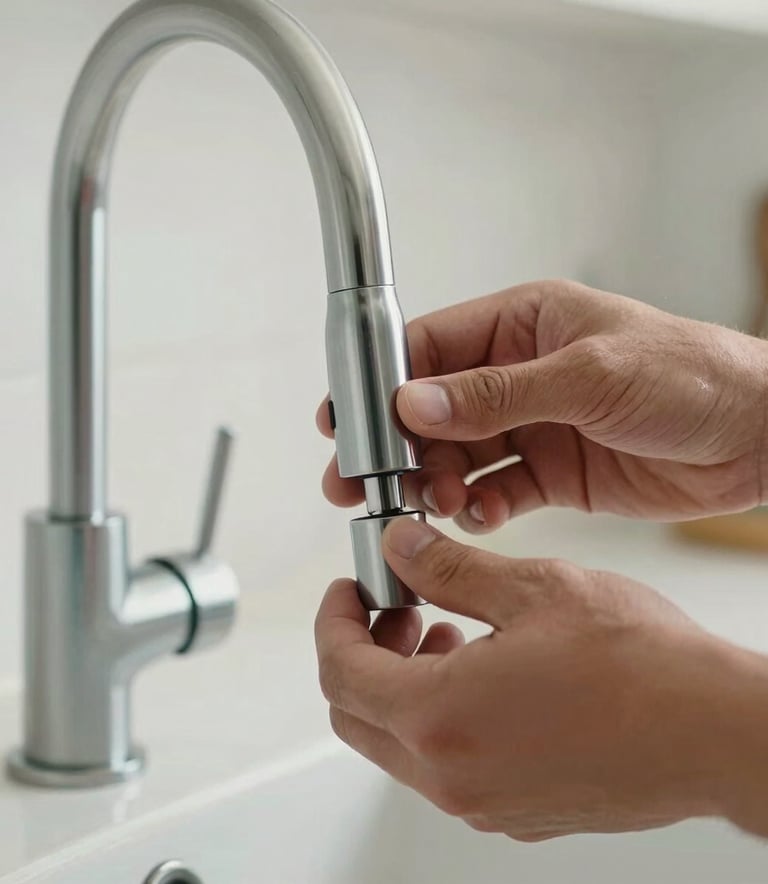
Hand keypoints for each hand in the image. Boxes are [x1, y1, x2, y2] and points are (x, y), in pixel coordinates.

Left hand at [315, 517, 767, 839]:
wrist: (713, 731)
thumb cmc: (639, 665)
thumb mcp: (532, 590)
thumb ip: (448, 570)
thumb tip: (402, 549)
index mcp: (440, 718)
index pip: (340, 669)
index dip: (334, 620)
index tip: (351, 590)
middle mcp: (452, 776)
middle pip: (356, 714)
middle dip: (363, 652)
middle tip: (399, 608)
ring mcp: (484, 804)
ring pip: (399, 744)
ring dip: (402, 684)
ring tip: (447, 633)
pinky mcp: (516, 812)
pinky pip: (446, 767)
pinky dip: (439, 717)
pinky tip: (484, 673)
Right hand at [318, 280, 767, 528]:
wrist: (759, 438)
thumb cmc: (690, 376)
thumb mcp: (588, 376)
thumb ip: (497, 393)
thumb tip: (414, 401)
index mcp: (523, 325)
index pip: (430, 348)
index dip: (383, 383)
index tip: (346, 420)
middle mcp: (520, 374)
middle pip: (434, 409)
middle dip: (398, 445)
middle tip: (361, 482)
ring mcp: (534, 425)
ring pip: (460, 454)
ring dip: (437, 480)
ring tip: (432, 503)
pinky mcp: (553, 472)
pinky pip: (498, 490)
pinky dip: (481, 507)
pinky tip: (481, 516)